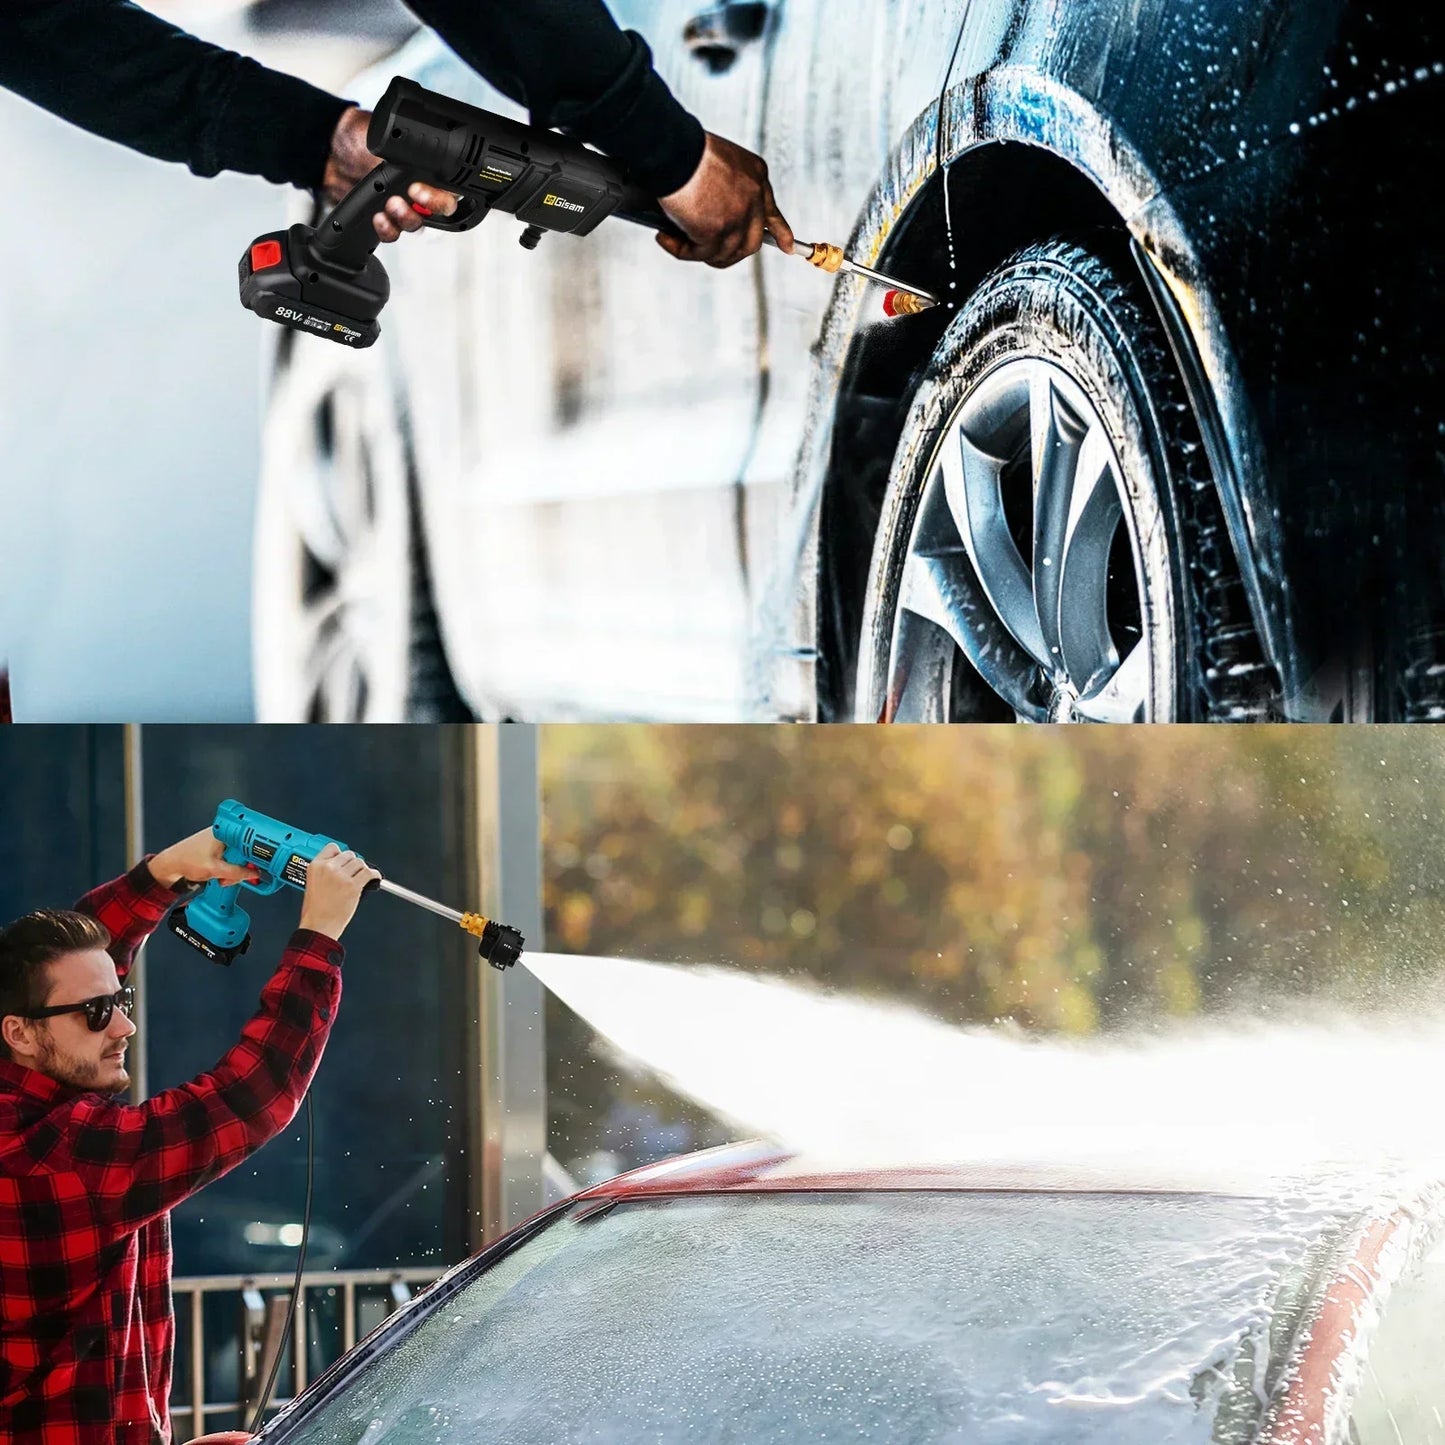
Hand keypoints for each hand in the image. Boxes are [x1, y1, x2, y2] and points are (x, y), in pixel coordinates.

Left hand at [150, 828, 259, 887]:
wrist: (168, 867)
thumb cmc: (185, 861)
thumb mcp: (215, 869)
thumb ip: (236, 873)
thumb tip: (252, 874)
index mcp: (223, 833)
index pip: (247, 845)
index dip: (251, 859)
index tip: (253, 869)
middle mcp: (222, 836)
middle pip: (242, 854)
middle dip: (238, 869)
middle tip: (230, 877)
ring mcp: (218, 844)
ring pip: (235, 860)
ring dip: (231, 872)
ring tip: (221, 878)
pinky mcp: (215, 853)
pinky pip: (228, 862)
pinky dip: (226, 871)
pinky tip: (218, 876)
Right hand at [298, 842, 381, 940]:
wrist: (318, 926)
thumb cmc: (315, 910)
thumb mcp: (312, 883)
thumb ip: (325, 871)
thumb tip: (341, 866)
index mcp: (315, 866)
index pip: (333, 848)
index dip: (341, 855)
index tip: (345, 861)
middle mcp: (329, 868)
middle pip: (349, 855)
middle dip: (353, 864)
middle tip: (354, 873)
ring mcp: (341, 876)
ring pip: (360, 863)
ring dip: (363, 870)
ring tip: (361, 877)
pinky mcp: (353, 886)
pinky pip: (369, 873)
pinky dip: (374, 875)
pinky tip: (374, 878)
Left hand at [320, 106, 460, 242]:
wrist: (330, 149)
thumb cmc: (358, 136)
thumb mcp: (387, 136)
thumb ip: (407, 148)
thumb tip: (419, 149)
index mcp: (426, 168)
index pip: (450, 189)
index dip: (442, 194)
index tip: (421, 187)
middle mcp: (418, 189)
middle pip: (439, 212)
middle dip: (428, 207)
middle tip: (411, 195)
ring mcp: (403, 205)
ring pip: (416, 225)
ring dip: (406, 219)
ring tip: (391, 205)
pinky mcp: (385, 218)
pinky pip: (393, 234)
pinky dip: (388, 229)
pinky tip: (378, 218)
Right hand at [656, 132, 792, 267]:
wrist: (673, 150)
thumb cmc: (685, 150)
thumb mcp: (718, 163)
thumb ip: (725, 189)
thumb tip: (710, 215)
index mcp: (756, 175)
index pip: (772, 212)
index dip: (779, 232)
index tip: (788, 246)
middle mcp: (754, 197)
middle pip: (752, 242)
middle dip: (732, 253)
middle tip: (710, 255)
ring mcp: (739, 217)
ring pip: (726, 253)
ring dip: (701, 252)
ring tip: (677, 240)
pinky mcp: (719, 231)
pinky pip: (701, 254)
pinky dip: (681, 250)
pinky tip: (665, 238)